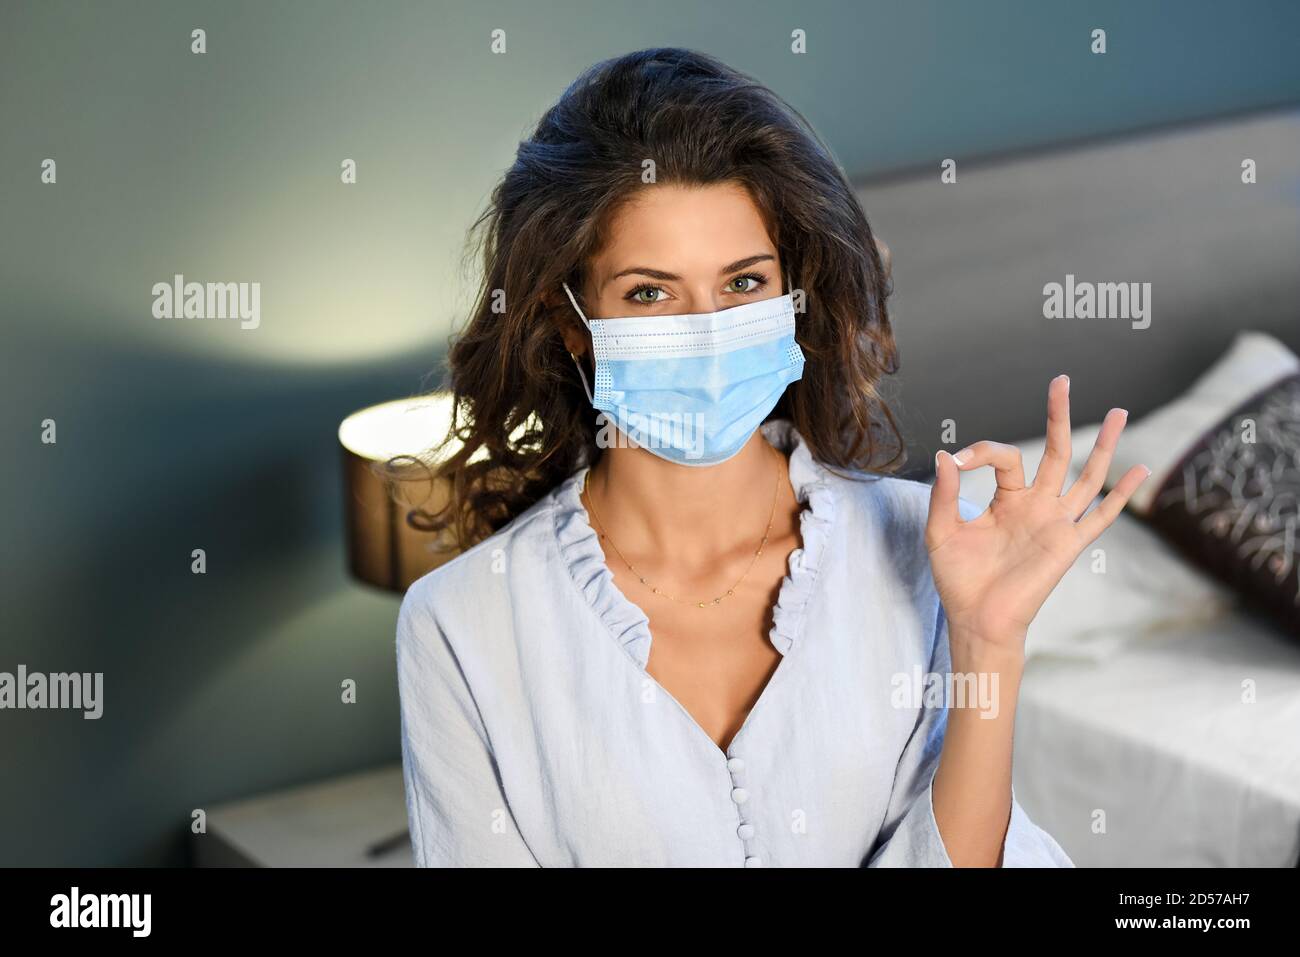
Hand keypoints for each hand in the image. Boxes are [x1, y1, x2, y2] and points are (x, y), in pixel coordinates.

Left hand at [926, 375, 1150, 650]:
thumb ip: (944, 495)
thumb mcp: (941, 531)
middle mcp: (1035, 505)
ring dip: (1103, 444)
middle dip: (1058, 415)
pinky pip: (1101, 516)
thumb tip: (945, 455)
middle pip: (1055, 450)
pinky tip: (1141, 469)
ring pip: (1085, 475)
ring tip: (1119, 411)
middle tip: (1062, 380)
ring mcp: (1055, 522)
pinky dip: (1122, 494)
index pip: (1003, 457)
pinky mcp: (1068, 544)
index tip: (956, 463)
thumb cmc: (958, 579)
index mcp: (1006, 499)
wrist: (976, 620)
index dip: (979, 452)